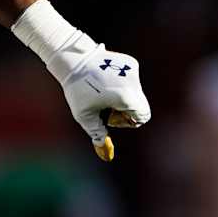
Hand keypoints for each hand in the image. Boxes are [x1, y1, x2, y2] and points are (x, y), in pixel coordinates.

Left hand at [57, 45, 151, 161]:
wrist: (74, 60)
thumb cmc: (78, 90)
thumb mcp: (85, 115)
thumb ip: (98, 134)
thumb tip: (106, 156)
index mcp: (126, 97)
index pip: (143, 117)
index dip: (128, 121)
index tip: (110, 117)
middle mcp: (134, 83)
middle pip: (141, 106)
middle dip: (126, 111)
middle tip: (107, 107)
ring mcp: (133, 71)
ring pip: (136, 92)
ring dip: (123, 97)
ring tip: (103, 92)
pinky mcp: (130, 62)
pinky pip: (132, 79)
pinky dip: (122, 84)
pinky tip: (104, 80)